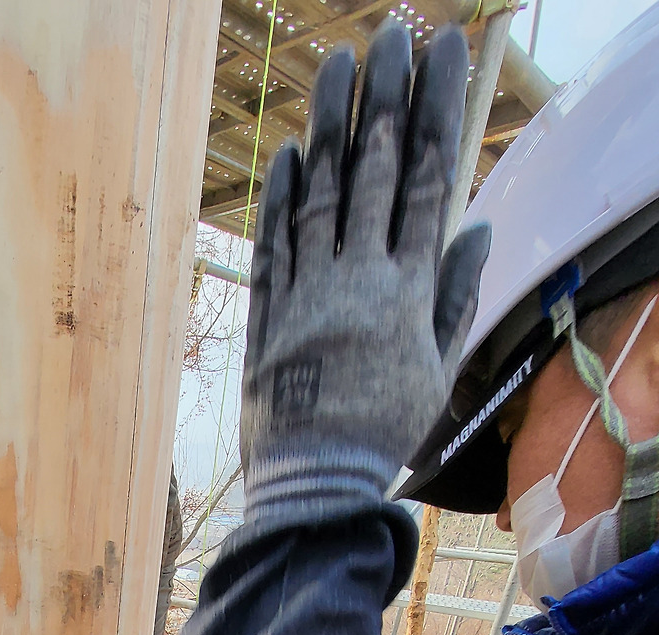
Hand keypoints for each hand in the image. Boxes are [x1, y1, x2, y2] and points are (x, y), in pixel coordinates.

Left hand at [239, 21, 489, 538]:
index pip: (429, 181)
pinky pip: (273, 243)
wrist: (314, 485)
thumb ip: (457, 298)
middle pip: (375, 173)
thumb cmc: (383, 433)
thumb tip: (474, 229)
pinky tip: (291, 150)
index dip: (436, 112)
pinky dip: (281, 195)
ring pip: (322, 194)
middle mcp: (358, 281)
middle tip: (391, 35)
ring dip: (331, 126)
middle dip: (384, 98)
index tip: (444, 55)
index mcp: (409, 292)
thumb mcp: (438, 371)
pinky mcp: (266, 315)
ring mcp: (306, 294)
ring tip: (339, 64)